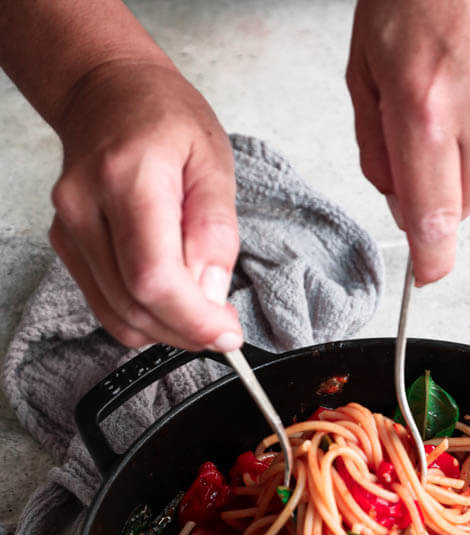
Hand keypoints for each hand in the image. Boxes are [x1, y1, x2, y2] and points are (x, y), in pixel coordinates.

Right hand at [49, 61, 242, 350]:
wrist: (107, 91)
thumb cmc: (165, 117)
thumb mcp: (213, 160)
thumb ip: (215, 229)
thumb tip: (211, 294)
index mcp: (127, 176)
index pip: (153, 277)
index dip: (192, 319)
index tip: (227, 334)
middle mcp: (86, 206)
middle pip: (134, 304)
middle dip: (187, 330)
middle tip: (224, 327)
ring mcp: (70, 228)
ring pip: (119, 315)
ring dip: (168, 330)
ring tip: (203, 312)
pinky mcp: (67, 245)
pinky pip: (107, 306)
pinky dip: (145, 318)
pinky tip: (173, 302)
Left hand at [346, 0, 469, 283]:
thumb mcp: (365, 68)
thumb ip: (376, 148)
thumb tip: (397, 200)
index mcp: (423, 108)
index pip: (433, 216)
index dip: (431, 258)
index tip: (429, 274)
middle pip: (464, 206)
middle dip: (441, 196)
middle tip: (426, 147)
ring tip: (458, 97)